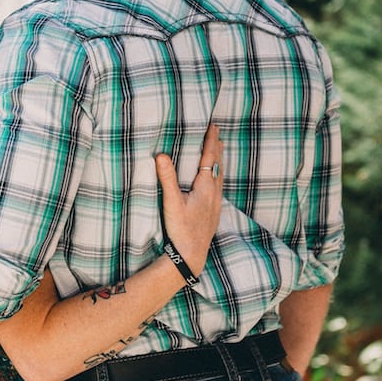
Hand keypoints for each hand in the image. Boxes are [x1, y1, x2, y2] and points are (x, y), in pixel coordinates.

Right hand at [155, 124, 223, 276]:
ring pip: (221, 175)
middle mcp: (214, 193)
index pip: (210, 157)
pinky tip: (216, 180)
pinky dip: (218, 175)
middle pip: (219, 164)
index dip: (211, 140)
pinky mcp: (214, 212)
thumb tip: (160, 155)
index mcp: (205, 187)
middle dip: (217, 146)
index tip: (212, 125)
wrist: (192, 255)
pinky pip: (220, 186)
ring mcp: (216, 203)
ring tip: (219, 150)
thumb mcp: (172, 203)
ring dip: (219, 160)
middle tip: (217, 131)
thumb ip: (167, 178)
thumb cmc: (181, 229)